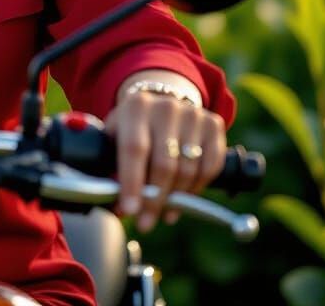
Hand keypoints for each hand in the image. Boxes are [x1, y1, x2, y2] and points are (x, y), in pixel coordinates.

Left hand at [104, 88, 226, 232]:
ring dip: (176, 199)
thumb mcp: (116, 135)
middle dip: (154, 200)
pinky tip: (185, 196)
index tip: (130, 211)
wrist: (162, 102)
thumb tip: (116, 208)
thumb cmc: (135, 127)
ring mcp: (192, 114)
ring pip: (187, 170)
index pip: (134, 149)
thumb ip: (111, 166)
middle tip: (146, 222)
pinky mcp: (213, 124)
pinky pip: (210, 167)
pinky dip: (197, 188)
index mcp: (136, 107)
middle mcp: (165, 107)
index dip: (132, 182)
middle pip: (164, 165)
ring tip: (164, 212)